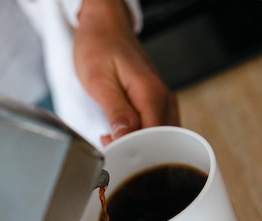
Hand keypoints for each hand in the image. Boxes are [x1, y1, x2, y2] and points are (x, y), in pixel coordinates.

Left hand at [74, 0, 179, 145]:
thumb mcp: (99, 80)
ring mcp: (162, 102)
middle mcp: (162, 99)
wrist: (104, 26)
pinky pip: (155, 129)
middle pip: (163, 142)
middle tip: (111, 151)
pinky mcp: (155, 103)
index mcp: (151, 94)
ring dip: (139, 147)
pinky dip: (140, 139)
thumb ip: (116, 111)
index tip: (113, 154)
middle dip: (138, 154)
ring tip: (113, 144)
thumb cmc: (99, 47)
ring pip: (161, 139)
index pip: (155, 138)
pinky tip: (120, 137)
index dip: (136, 152)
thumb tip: (126, 138)